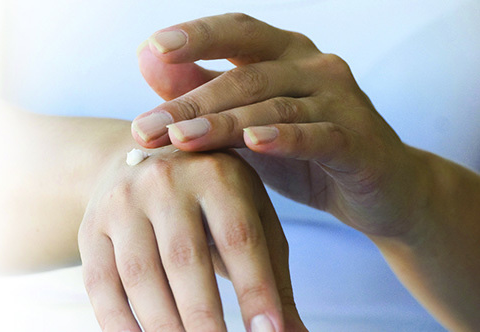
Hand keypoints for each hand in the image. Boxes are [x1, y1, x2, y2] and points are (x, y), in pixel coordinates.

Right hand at [78, 147, 306, 330]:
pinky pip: (100, 284)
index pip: (238, 239)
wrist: (146, 164)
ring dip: (164, 327)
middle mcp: (165, 181)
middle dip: (205, 320)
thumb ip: (271, 276)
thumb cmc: (213, 198)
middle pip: (185, 260)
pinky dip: (120, 324)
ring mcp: (123, 202)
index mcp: (216, 173)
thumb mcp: (250, 217)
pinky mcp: (92, 227)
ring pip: (140, 276)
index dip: (255, 291)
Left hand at [132, 13, 428, 237]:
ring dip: (224, 123)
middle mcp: (315, 67)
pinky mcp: (358, 139)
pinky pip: (319, 134)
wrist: (380, 190)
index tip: (155, 47)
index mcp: (287, 55)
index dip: (198, 35)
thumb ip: (202, 90)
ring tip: (181, 139)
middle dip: (192, 102)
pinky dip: (286, 138)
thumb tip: (146, 58)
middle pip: (246, 76)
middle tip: (147, 127)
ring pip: (275, 106)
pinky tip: (255, 142)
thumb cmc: (306, 154)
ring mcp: (341, 100)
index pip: (238, 30)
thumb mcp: (248, 122)